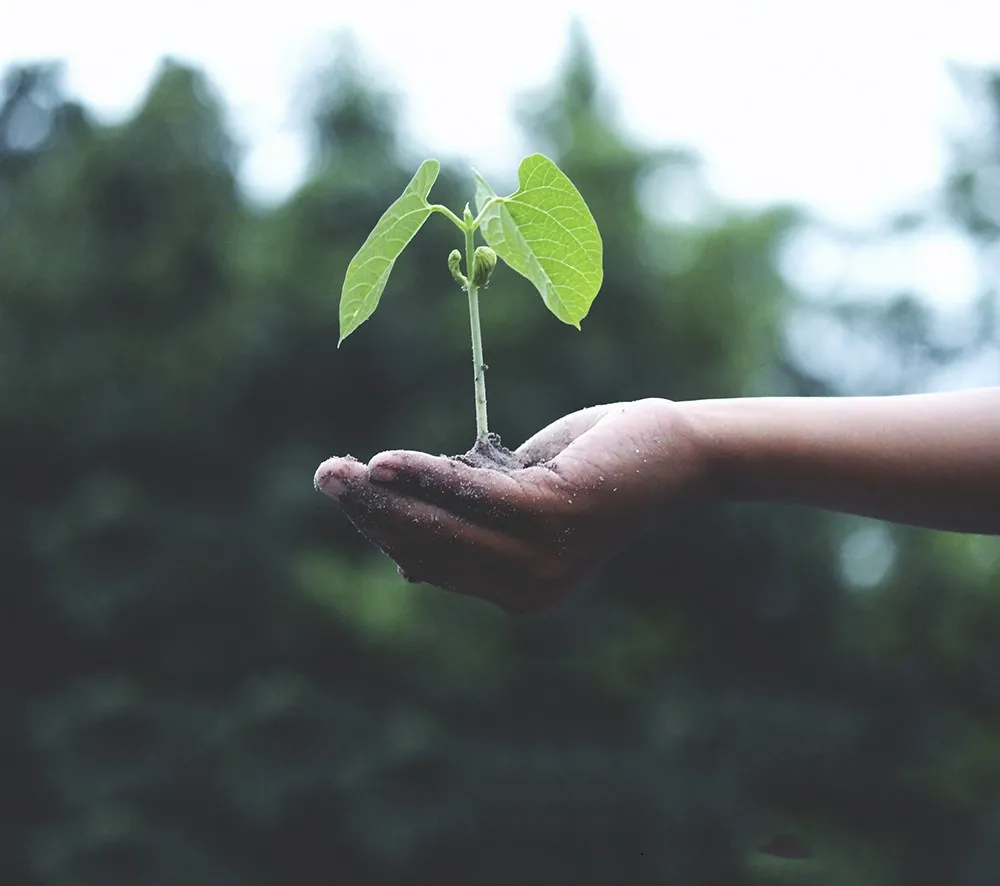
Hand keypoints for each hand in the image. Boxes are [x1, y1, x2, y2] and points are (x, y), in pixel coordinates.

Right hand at [313, 399, 707, 613]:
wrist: (673, 451)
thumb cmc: (593, 468)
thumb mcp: (521, 501)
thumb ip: (470, 525)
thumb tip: (404, 560)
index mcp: (518, 590)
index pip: (432, 562)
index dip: (384, 529)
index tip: (348, 493)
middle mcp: (528, 588)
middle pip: (428, 548)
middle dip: (370, 513)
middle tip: (325, 476)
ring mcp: (542, 558)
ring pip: (442, 526)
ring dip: (383, 496)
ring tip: (338, 470)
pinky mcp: (554, 516)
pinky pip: (472, 495)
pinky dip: (426, 476)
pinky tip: (385, 462)